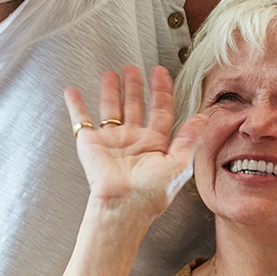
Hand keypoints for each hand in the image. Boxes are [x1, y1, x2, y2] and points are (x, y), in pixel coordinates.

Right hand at [63, 65, 204, 218]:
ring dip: (110, 90)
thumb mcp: (179, 164)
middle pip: (134, 105)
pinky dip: (75, 105)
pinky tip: (72, 91)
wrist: (123, 207)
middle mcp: (133, 140)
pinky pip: (81, 120)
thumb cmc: (151, 193)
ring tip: (111, 73)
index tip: (160, 72)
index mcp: (154, 143)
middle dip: (134, 86)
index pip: (160, 109)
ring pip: (110, 108)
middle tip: (133, 68)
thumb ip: (190, 139)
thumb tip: (204, 117)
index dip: (161, 90)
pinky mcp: (90, 144)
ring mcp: (111, 141)